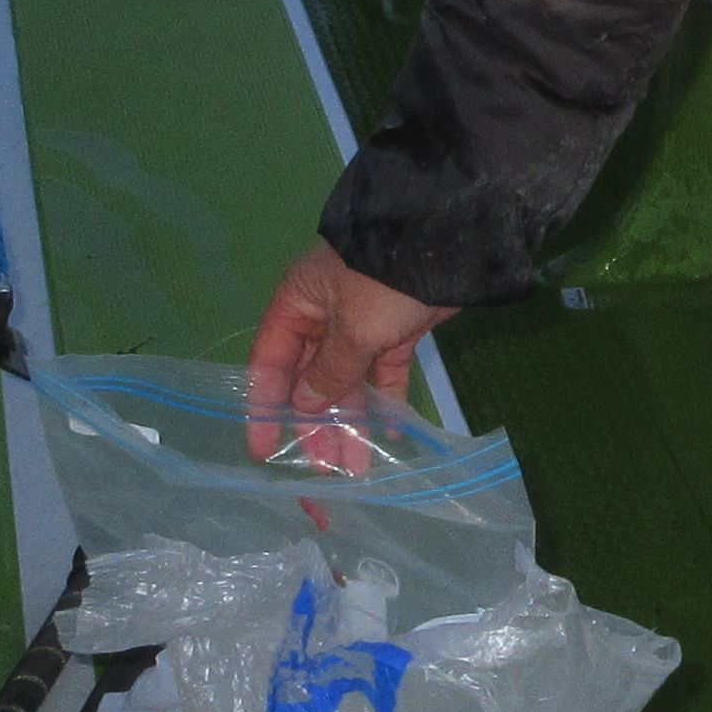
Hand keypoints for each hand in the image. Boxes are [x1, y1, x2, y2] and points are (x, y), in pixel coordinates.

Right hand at [246, 241, 452, 468]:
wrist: (447, 241)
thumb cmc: (384, 281)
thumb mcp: (352, 329)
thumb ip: (328, 372)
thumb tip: (304, 405)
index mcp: (297, 305)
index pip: (270, 365)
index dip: (265, 408)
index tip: (263, 451)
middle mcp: (322, 317)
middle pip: (310, 380)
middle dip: (316, 425)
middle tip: (321, 470)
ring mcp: (361, 323)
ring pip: (348, 382)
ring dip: (351, 422)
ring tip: (355, 467)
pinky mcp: (396, 330)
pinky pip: (384, 373)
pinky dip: (385, 400)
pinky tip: (388, 433)